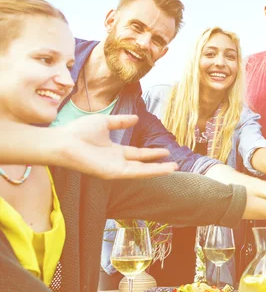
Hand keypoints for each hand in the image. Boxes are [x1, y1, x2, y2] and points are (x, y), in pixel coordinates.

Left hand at [55, 115, 177, 178]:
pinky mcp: (115, 173)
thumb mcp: (105, 122)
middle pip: (142, 164)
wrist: (64, 141)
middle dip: (158, 163)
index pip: (137, 154)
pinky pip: (137, 173)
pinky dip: (152, 171)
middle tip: (174, 163)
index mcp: (113, 151)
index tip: (165, 151)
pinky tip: (163, 169)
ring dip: (159, 170)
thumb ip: (120, 122)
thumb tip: (136, 118)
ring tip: (175, 168)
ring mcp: (116, 168)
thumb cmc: (78, 131)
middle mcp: (116, 161)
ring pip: (142, 170)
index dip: (151, 153)